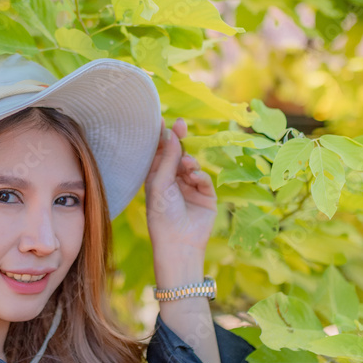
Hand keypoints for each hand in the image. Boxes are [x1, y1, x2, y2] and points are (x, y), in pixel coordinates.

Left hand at [144, 117, 216, 257]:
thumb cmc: (162, 214)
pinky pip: (204, 179)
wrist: (178, 242)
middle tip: (181, 125)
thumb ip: (168, 158)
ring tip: (186, 165)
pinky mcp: (206, 196)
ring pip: (192, 165)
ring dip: (190, 162)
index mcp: (156, 179)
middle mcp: (172, 182)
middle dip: (179, 141)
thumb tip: (172, 134)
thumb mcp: (160, 183)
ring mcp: (190, 188)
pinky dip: (200, 176)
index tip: (163, 120)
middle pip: (177, 155)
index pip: (160, 154)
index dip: (162, 138)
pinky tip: (194, 178)